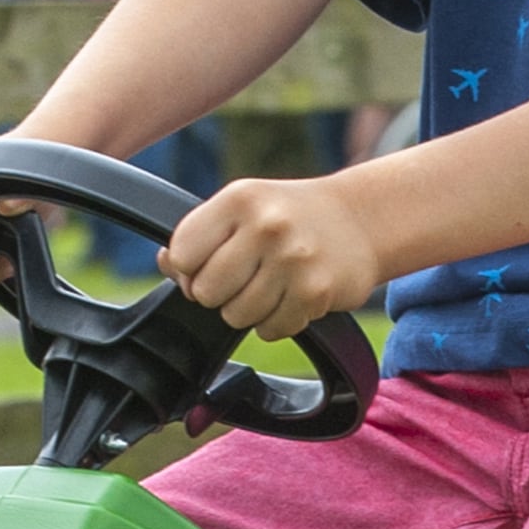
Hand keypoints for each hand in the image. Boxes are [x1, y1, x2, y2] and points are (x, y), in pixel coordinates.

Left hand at [164, 177, 384, 341]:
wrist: (361, 220)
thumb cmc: (290, 215)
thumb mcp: (244, 208)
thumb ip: (202, 234)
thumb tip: (167, 263)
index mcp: (239, 199)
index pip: (182, 254)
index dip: (188, 269)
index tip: (207, 265)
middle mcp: (266, 225)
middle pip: (206, 291)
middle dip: (218, 294)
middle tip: (242, 279)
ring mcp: (293, 259)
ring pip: (236, 316)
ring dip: (247, 310)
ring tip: (269, 286)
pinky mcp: (315, 292)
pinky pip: (270, 329)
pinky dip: (276, 321)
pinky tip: (290, 296)